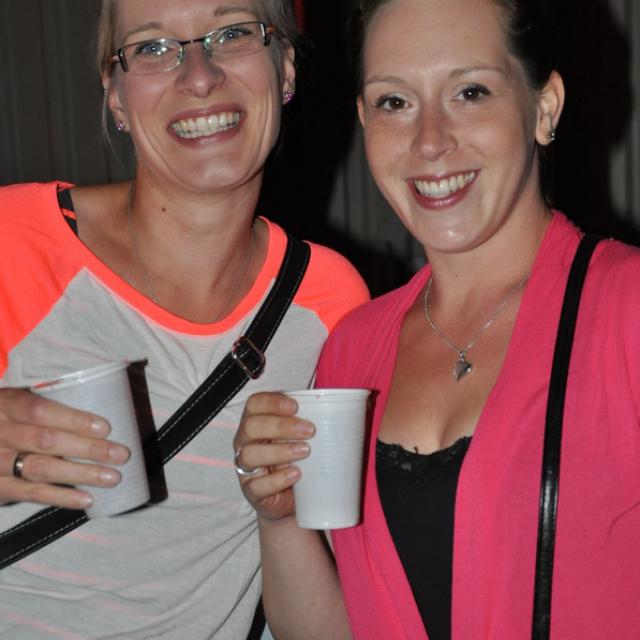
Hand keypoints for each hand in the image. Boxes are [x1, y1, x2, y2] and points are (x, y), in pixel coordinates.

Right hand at [0, 388, 129, 508]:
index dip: (73, 419)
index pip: (39, 410)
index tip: (105, 428)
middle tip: (120, 454)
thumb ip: (52, 408)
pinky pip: (30, 493)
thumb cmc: (10, 420)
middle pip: (45, 440)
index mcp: (6, 404)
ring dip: (80, 473)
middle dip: (87, 448)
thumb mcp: (19, 404)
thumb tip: (112, 418)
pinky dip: (60, 497)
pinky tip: (87, 499)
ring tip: (112, 477)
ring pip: (41, 468)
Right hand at [234, 392, 314, 521]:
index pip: (254, 404)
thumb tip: (337, 412)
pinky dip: (277, 479)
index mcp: (255, 422)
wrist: (290, 500)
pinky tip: (295, 474)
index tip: (296, 406)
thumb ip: (305, 424)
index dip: (271, 402)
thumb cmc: (295, 460)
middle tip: (309, 430)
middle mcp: (245, 442)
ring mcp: (245, 467)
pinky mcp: (251, 491)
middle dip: (280, 426)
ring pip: (249, 455)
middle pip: (250, 427)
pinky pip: (256, 486)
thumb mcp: (298, 439)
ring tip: (305, 452)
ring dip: (279, 451)